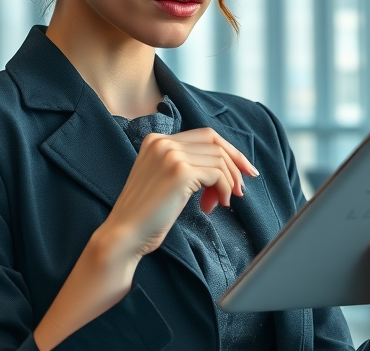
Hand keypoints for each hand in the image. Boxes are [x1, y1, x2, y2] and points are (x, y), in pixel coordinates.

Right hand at [103, 128, 258, 260]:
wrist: (125, 235)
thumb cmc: (147, 214)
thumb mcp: (166, 180)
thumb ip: (187, 165)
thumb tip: (226, 167)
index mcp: (157, 140)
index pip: (205, 135)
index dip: (229, 151)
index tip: (243, 170)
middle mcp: (163, 142)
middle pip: (215, 143)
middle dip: (235, 164)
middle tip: (241, 188)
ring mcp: (171, 155)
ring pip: (219, 159)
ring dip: (228, 183)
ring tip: (221, 202)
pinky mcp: (180, 172)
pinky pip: (218, 175)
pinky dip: (224, 189)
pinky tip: (216, 205)